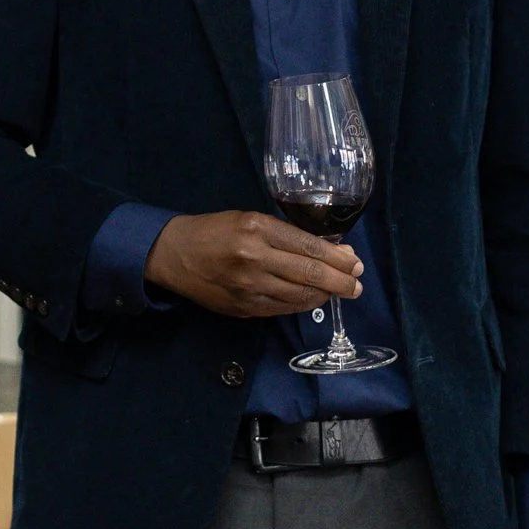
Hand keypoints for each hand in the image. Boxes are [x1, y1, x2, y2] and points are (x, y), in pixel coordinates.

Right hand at [141, 211, 361, 317]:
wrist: (172, 254)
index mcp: (256, 229)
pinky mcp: (244, 307)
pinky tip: (312, 299)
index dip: (337, 258)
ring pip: (300, 297)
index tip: (355, 263)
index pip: (309, 246)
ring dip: (325, 296)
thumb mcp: (247, 219)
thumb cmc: (213, 230)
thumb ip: (284, 235)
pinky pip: (283, 309)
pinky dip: (302, 305)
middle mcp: (254, 258)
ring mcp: (249, 287)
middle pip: (310, 274)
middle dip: (340, 281)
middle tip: (357, 284)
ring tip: (339, 292)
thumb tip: (328, 251)